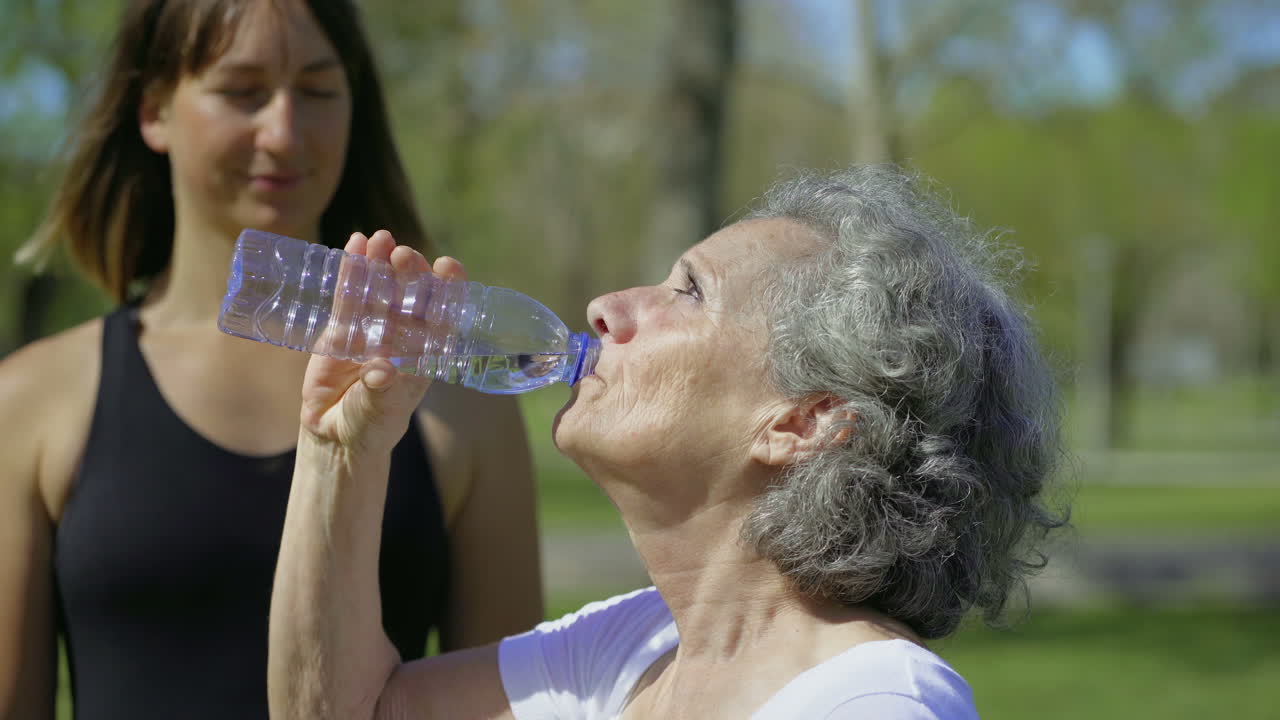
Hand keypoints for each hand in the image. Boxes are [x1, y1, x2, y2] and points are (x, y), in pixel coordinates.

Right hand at [298, 230, 466, 454]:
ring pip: (380, 290)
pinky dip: (352, 271)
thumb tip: (382, 370)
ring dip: (381, 263)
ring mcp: (373, 328)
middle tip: (404, 255)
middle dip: (410, 274)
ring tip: (380, 238)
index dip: (447, 291)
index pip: (441, 317)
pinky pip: (349, 296)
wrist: (335, 433)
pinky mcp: (343, 328)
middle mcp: (403, 336)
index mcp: (423, 354)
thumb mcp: (374, 414)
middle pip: (410, 297)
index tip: (448, 266)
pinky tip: (356, 243)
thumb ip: (378, 393)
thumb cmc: (368, 426)